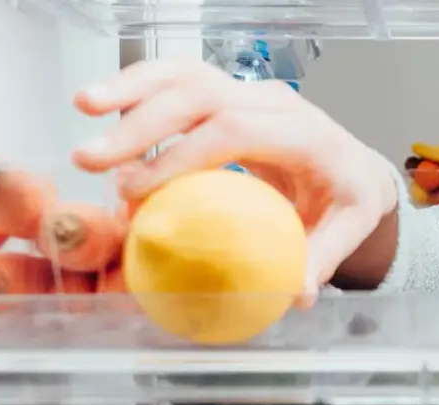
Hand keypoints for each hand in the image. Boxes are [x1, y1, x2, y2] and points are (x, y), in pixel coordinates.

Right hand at [71, 59, 398, 296]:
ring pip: (185, 75)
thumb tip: (296, 294)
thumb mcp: (348, 229)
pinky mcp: (228, 93)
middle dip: (141, 123)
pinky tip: (100, 102)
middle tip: (92, 159)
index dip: (182, 155)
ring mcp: (248, 91)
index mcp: (304, 134)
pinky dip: (139, 86)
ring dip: (130, 88)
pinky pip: (179, 79)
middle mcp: (274, 102)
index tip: (138, 189)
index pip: (236, 131)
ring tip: (82, 105)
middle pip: (201, 96)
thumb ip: (321, 259)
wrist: (355, 168)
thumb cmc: (347, 199)